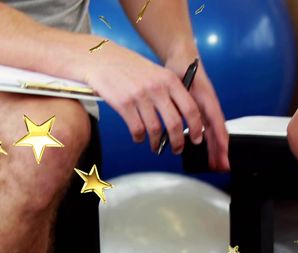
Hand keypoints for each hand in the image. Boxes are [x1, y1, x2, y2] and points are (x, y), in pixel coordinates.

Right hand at [81, 44, 201, 153]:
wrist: (101, 58)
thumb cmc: (128, 67)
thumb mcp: (155, 73)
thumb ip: (169, 91)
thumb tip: (180, 118)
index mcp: (169, 79)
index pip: (190, 108)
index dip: (196, 127)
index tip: (196, 138)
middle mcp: (157, 88)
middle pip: (174, 123)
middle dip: (178, 142)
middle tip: (177, 149)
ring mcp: (140, 96)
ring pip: (155, 130)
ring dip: (157, 143)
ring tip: (156, 146)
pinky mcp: (124, 104)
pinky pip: (137, 129)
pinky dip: (139, 137)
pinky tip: (139, 137)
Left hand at [168, 59, 228, 170]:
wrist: (182, 57)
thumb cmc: (184, 67)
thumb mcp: (182, 85)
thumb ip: (184, 102)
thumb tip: (188, 122)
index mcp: (208, 101)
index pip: (218, 126)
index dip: (220, 142)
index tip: (223, 156)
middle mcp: (209, 106)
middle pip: (217, 133)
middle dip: (220, 151)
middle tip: (221, 168)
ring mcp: (206, 109)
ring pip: (213, 132)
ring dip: (215, 148)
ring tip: (215, 164)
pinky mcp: (200, 110)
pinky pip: (207, 128)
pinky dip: (209, 141)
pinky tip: (205, 150)